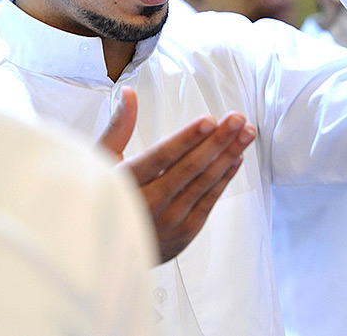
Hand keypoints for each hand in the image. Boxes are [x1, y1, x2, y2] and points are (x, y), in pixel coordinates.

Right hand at [97, 87, 256, 261]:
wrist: (105, 253)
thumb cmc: (103, 198)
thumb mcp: (101, 162)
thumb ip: (119, 127)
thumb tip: (129, 93)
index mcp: (125, 183)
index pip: (160, 157)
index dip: (186, 138)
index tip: (209, 121)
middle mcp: (149, 203)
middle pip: (189, 168)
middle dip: (217, 141)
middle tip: (237, 119)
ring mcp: (169, 220)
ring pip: (204, 183)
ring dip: (228, 155)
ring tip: (245, 133)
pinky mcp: (184, 232)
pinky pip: (209, 202)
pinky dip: (224, 179)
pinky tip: (236, 159)